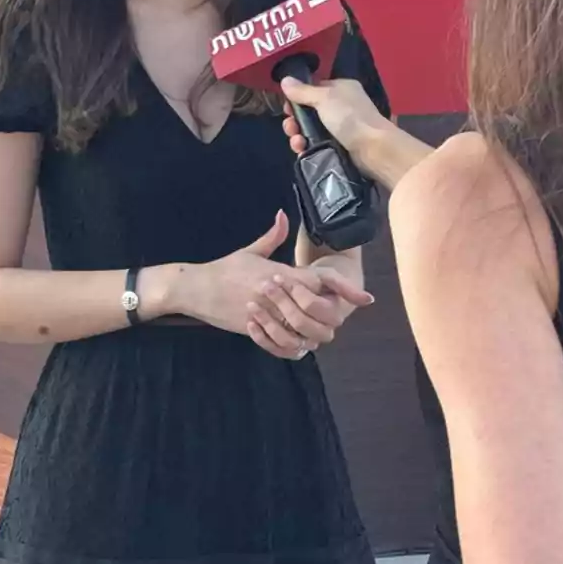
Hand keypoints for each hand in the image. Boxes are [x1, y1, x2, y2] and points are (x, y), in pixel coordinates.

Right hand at [178, 212, 367, 347]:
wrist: (196, 288)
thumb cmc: (224, 269)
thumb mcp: (250, 252)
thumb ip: (273, 236)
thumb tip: (284, 215)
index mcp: (281, 273)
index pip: (322, 280)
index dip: (346, 290)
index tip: (365, 299)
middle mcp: (278, 295)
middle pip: (319, 311)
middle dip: (333, 316)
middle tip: (342, 317)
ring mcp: (267, 314)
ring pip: (303, 331)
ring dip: (315, 333)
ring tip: (321, 330)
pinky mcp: (255, 330)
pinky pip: (282, 345)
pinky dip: (295, 347)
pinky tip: (301, 343)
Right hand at [281, 77, 390, 173]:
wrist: (373, 148)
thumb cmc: (349, 117)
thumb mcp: (324, 98)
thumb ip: (303, 91)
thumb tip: (284, 80)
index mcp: (341, 89)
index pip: (314, 89)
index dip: (298, 97)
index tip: (286, 107)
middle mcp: (341, 106)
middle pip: (309, 111)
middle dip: (295, 120)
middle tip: (290, 127)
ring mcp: (340, 128)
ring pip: (310, 130)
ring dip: (298, 135)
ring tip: (297, 142)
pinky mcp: (338, 147)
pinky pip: (316, 145)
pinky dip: (307, 147)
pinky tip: (301, 151)